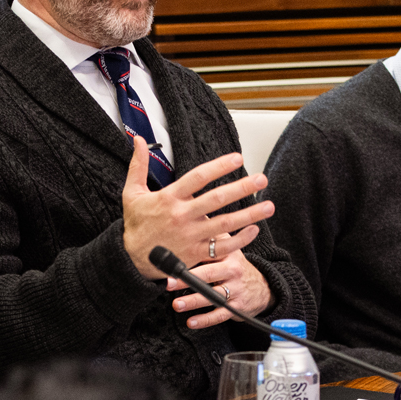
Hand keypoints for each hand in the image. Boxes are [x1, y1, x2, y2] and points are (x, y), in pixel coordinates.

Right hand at [120, 136, 273, 279]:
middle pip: (217, 199)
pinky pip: (222, 247)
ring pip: (225, 224)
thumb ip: (138, 164)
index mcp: (169, 198)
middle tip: (261, 180)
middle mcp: (182, 216)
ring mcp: (191, 236)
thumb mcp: (132, 192)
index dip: (219, 167)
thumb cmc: (136, 224)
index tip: (237, 158)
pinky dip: (240, 240)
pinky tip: (254, 229)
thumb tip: (139, 140)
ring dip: (249, 215)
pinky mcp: (196, 254)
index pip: (198, 177)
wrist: (131, 259)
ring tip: (269, 206)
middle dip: (242, 188)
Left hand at [167, 244, 273, 328]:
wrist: (262, 288)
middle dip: (188, 279)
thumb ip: (213, 236)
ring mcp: (235, 290)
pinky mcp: (237, 308)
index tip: (174, 256)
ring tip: (177, 305)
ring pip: (213, 296)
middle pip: (209, 274)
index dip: (192, 253)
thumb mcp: (230, 248)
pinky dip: (205, 320)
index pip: (209, 251)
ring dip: (193, 301)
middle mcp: (233, 271)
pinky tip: (191, 322)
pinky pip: (220, 315)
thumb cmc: (236, 266)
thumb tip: (197, 214)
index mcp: (229, 253)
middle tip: (169, 283)